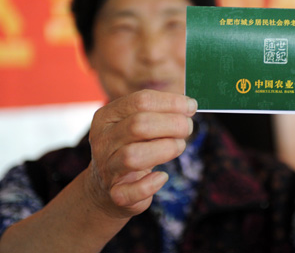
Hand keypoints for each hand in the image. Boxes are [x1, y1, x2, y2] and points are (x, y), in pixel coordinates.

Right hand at [85, 89, 196, 218]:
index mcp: (108, 116)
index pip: (140, 101)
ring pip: (133, 156)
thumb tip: (189, 106)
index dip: (171, 103)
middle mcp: (103, 140)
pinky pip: (132, 191)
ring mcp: (106, 168)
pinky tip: (162, 176)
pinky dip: (151, 184)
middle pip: (138, 125)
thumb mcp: (140, 124)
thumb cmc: (133, 146)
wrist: (107, 186)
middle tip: (187, 128)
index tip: (191, 107)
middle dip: (172, 125)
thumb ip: (161, 112)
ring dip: (166, 149)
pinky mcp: (115, 194)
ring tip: (179, 147)